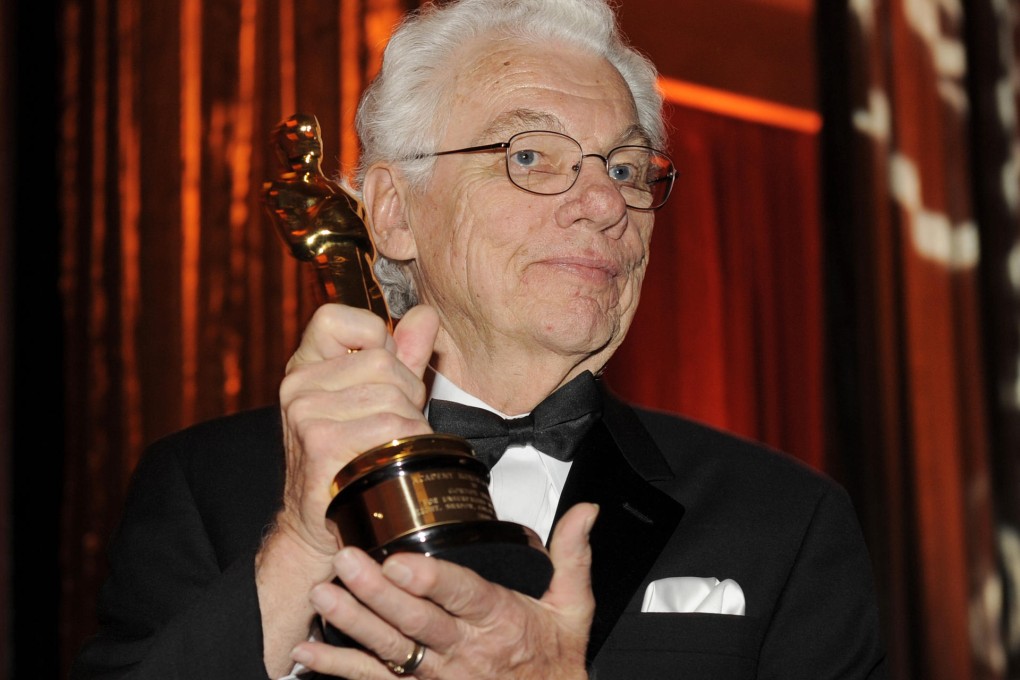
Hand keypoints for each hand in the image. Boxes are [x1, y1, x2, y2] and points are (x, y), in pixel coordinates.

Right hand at [276, 303, 439, 560]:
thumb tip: (425, 313)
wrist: (320, 522)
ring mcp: (305, 415)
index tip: (379, 374)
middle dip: (405, 395)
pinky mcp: (321, 446)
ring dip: (409, 426)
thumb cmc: (352, 456)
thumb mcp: (377, 396)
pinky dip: (408, 447)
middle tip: (392, 427)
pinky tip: (391, 463)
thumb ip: (402, 354)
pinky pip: (392, 430)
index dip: (375, 340)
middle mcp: (298, 386)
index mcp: (306, 366)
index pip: (340, 318)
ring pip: (393, 399)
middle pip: (383, 363)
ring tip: (390, 448)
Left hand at [292, 502, 598, 679]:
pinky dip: (339, 667)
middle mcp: (464, 651)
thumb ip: (572, 555)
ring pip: (389, 651)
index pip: (463, 596)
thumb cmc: (554, 660)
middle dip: (377, 593)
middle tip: (347, 562)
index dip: (430, 579)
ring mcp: (438, 677)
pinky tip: (308, 652)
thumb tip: (585, 511)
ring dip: (352, 624)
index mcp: (500, 620)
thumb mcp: (574, 607)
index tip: (400, 559)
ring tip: (324, 595)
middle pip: (416, 622)